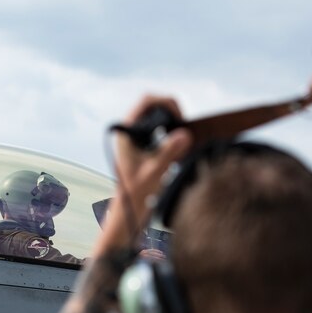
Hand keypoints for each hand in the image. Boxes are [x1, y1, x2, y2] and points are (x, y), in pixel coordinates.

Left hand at [97, 96, 191, 253]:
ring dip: (173, 126)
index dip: (166, 103)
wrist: (128, 211)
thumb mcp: (154, 172)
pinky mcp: (143, 148)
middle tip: (184, 130)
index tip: (180, 117)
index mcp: (127, 132)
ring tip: (181, 140)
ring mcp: (136, 139)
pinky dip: (172, 137)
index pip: (146, 101)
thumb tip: (184, 134)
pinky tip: (177, 151)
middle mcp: (130, 132)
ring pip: (158, 120)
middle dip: (172, 115)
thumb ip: (169, 152)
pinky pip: (160, 133)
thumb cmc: (135, 194)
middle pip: (154, 107)